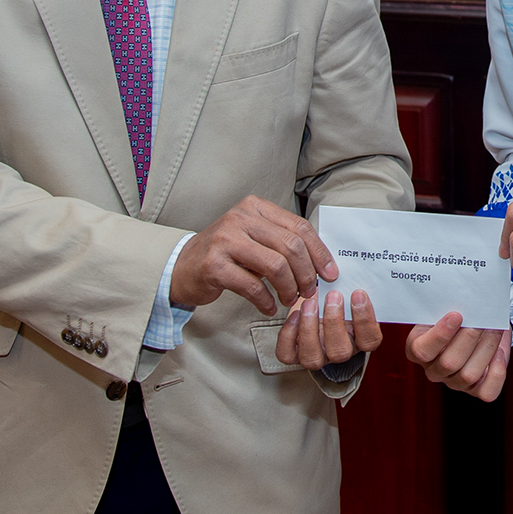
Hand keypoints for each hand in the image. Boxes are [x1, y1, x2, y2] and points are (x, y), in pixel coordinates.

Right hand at [171, 196, 336, 314]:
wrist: (182, 266)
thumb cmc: (226, 253)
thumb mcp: (254, 237)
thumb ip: (282, 242)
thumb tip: (321, 264)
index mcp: (255, 207)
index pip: (298, 226)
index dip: (319, 252)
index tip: (330, 273)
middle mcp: (240, 218)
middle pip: (291, 246)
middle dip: (306, 274)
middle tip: (309, 292)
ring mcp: (226, 240)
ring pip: (275, 265)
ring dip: (289, 288)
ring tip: (289, 300)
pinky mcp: (215, 265)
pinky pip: (253, 286)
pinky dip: (266, 301)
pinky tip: (268, 307)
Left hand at [276, 289, 381, 370]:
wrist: (312, 301)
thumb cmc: (332, 294)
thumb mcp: (346, 289)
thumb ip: (352, 285)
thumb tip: (356, 267)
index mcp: (358, 338)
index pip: (370, 340)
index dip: (365, 319)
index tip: (358, 294)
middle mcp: (338, 350)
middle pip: (340, 352)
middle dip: (334, 322)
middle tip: (333, 295)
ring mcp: (316, 355)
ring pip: (313, 358)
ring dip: (310, 329)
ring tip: (309, 303)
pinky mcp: (293, 354)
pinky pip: (288, 354)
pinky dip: (289, 334)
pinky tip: (293, 314)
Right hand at [405, 313, 509, 400]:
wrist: (475, 325)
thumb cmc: (458, 314)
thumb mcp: (446, 307)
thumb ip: (449, 305)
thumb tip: (463, 299)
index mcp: (418, 349)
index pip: (421, 351)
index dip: (440, 335)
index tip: (457, 315)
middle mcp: (434, 370)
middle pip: (449, 363)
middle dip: (469, 338)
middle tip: (483, 319)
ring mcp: (455, 382)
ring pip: (469, 375)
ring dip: (486, 349)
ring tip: (495, 329)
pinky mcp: (476, 390)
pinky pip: (487, 391)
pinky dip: (496, 372)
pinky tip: (499, 352)